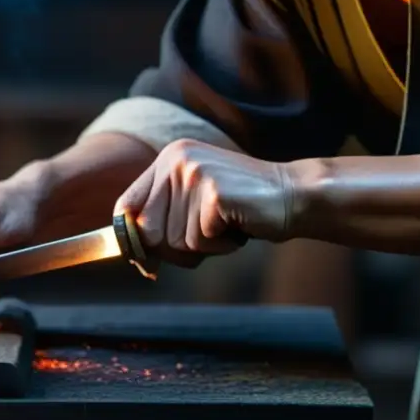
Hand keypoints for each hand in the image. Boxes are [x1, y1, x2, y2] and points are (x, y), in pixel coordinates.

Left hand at [114, 139, 293, 254]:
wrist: (293, 194)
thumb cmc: (241, 208)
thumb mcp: (194, 204)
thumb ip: (164, 220)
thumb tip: (136, 257)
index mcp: (168, 159)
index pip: (126, 205)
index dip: (131, 238)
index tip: (142, 259)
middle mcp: (176, 161)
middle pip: (148, 231)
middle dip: (173, 249)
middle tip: (204, 240)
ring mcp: (195, 174)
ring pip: (175, 241)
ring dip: (203, 247)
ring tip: (225, 226)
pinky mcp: (214, 194)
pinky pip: (200, 242)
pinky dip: (221, 246)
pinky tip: (237, 227)